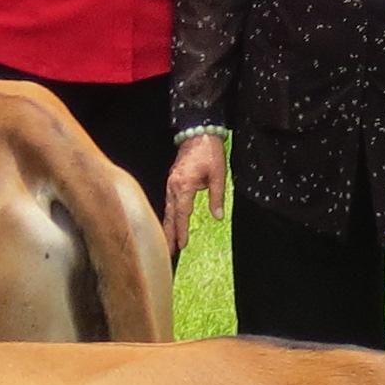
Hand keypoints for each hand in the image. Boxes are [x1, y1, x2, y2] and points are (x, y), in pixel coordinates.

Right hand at [165, 134, 229, 253]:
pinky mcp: (172, 180)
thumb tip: (217, 216)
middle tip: (168, 251)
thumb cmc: (209, 152)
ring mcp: (170, 183)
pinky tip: (169, 221)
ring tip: (166, 241)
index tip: (182, 245)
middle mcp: (173, 186)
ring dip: (167, 225)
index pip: (182, 214)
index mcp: (184, 185)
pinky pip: (168, 201)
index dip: (182, 231)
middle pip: (170, 214)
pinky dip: (168, 213)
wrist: (198, 132)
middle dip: (169, 233)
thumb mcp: (218, 175)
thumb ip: (217, 197)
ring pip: (167, 208)